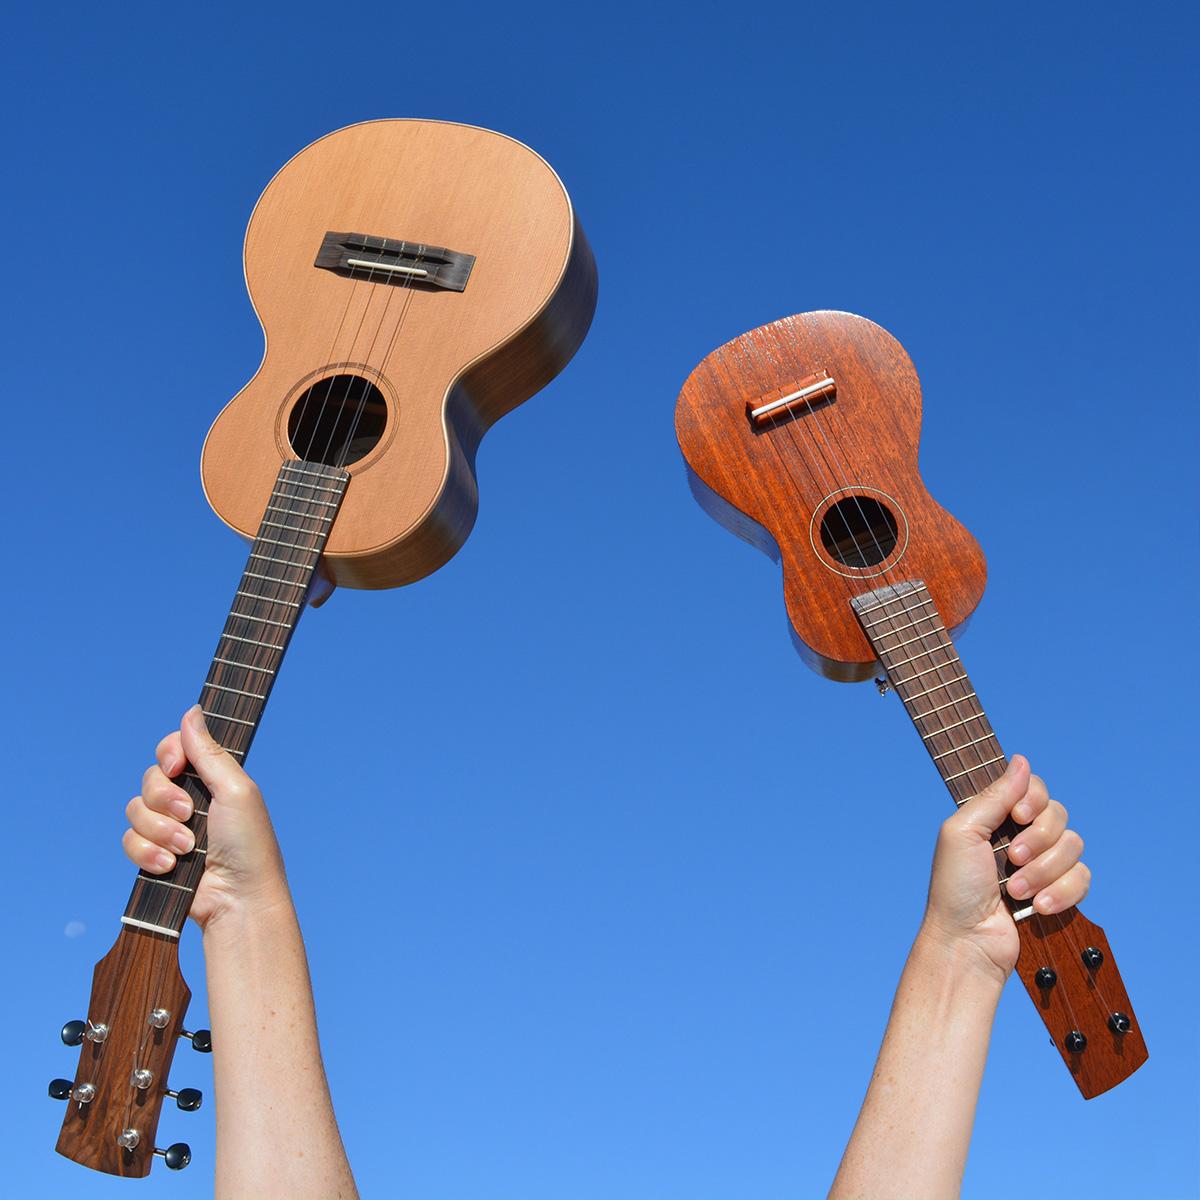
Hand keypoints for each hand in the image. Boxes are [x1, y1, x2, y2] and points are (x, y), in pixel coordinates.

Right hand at [122, 705, 287, 929]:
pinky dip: (148, 853)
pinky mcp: (154, 854)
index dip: (168, 755)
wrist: (238, 899)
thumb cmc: (249, 844)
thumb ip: (210, 753)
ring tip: (188, 849)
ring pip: (135, 810)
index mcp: (212, 778)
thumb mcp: (237, 790)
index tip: (176, 768)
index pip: (174, 748)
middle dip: (165, 799)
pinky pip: (128, 840)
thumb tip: (192, 711)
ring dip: (160, 831)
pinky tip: (171, 865)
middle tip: (189, 815)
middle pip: (150, 778)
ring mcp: (170, 827)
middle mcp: (189, 799)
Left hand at [919, 755, 1089, 981]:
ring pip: (1074, 846)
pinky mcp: (1059, 891)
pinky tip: (1038, 907)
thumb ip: (993, 796)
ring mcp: (1042, 863)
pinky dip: (1061, 892)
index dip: (1034, 798)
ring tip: (1017, 891)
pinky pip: (1083, 877)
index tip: (1018, 816)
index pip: (1034, 787)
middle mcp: (1021, 835)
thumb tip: (1021, 759)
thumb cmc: (955, 887)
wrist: (968, 942)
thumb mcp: (962, 832)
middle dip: (1038, 841)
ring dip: (1044, 872)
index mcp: (996, 816)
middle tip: (1011, 860)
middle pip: (1058, 814)